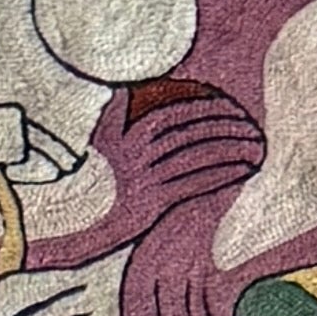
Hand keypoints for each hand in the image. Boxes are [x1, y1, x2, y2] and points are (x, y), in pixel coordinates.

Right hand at [24, 84, 262, 271]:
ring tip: (254, 143)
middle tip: (249, 122)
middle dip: (224, 123)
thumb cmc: (80, 184)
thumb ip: (112, 115)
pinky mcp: (151, 205)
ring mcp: (143, 178)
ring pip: (196, 155)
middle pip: (190, 130)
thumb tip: (124, 91)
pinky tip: (241, 169)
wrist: (61, 224)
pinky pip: (193, 183)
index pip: (172, 110)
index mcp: (122, 133)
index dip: (203, 104)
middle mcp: (134, 153)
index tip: (227, 103)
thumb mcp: (93, 143)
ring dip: (229, 146)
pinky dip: (221, 173)